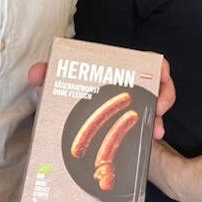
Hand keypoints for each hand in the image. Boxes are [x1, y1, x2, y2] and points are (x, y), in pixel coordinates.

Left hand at [29, 57, 175, 139]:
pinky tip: (150, 140)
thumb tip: (37, 72)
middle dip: (164, 93)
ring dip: (159, 116)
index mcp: (113, 71)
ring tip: (156, 129)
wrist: (61, 132)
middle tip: (160, 106)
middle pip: (156, 83)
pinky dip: (153, 132)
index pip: (143, 61)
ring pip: (157, 106)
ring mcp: (132, 107)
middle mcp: (128, 86)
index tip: (161, 74)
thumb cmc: (62, 100)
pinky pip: (150, 126)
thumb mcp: (54, 87)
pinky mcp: (133, 128)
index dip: (157, 66)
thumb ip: (45, 75)